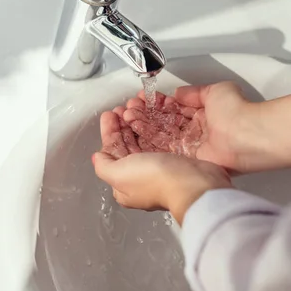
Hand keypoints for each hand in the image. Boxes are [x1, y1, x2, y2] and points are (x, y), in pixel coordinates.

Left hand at [94, 110, 231, 223]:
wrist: (194, 183)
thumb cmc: (156, 181)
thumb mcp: (119, 174)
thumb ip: (104, 166)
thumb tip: (97, 158)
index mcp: (125, 185)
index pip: (111, 154)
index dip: (109, 133)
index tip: (110, 115)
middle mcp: (141, 178)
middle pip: (127, 146)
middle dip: (123, 125)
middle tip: (123, 107)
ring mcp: (160, 169)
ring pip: (144, 140)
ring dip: (138, 122)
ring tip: (137, 106)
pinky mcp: (176, 160)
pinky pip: (161, 138)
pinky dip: (155, 125)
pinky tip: (153, 114)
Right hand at [122, 82, 252, 172]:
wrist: (246, 135)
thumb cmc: (237, 112)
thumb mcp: (215, 91)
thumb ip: (194, 92)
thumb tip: (179, 92)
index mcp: (203, 116)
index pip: (174, 109)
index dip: (156, 104)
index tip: (142, 98)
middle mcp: (196, 133)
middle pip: (164, 123)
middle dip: (145, 115)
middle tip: (128, 108)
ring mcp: (191, 147)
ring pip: (161, 136)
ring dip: (143, 126)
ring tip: (126, 116)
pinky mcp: (188, 160)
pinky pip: (163, 150)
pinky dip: (147, 141)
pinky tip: (134, 130)